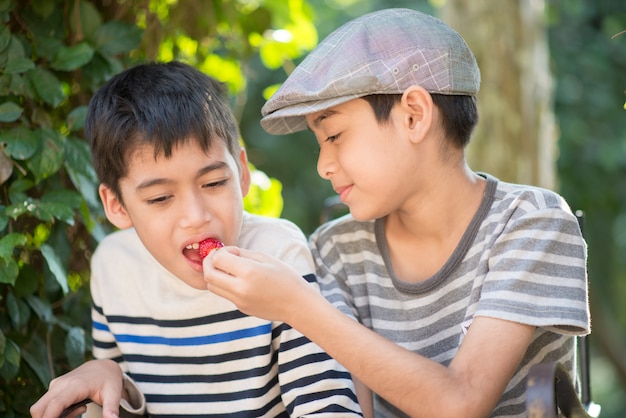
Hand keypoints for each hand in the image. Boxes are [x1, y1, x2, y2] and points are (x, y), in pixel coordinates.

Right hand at [30, 359, 123, 417]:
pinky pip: (46, 405)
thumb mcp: (114, 394)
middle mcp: (61, 384)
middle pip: (39, 408)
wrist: (103, 366)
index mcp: (75, 385)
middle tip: (75, 415)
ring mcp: (55, 385)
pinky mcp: (54, 387)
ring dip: (53, 416)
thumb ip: (111, 408)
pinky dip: (55, 412)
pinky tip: (76, 406)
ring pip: (40, 408)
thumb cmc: (109, 380)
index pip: (55, 404)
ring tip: (80, 409)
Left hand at [203, 247, 320, 320]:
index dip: (221, 251)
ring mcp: (239, 301)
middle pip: (209, 275)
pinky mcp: (240, 308)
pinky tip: (239, 279)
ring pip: (212, 287)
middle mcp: (240, 288)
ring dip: (214, 275)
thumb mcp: (266, 258)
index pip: (218, 259)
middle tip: (217, 256)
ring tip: (227, 268)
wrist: (297, 304)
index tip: (233, 251)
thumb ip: (242, 254)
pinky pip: (225, 294)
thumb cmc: (286, 278)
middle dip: (209, 262)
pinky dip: (225, 284)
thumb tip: (225, 253)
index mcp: (248, 272)